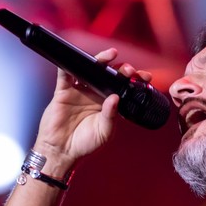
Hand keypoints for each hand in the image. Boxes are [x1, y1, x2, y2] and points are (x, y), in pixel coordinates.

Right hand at [33, 48, 152, 163]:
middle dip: (121, 69)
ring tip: (111, 54)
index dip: (134, 80)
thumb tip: (116, 97)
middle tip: (128, 69)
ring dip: (100, 60)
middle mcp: (95, 95)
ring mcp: (79, 91)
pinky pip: (66, 74)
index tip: (145, 77)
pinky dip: (69, 64)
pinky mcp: (63, 91)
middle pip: (109, 75)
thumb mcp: (103, 132)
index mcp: (107, 104)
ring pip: (90, 69)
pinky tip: (79, 59)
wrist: (60, 150)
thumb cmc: (84, 144)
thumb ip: (110, 115)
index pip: (123, 87)